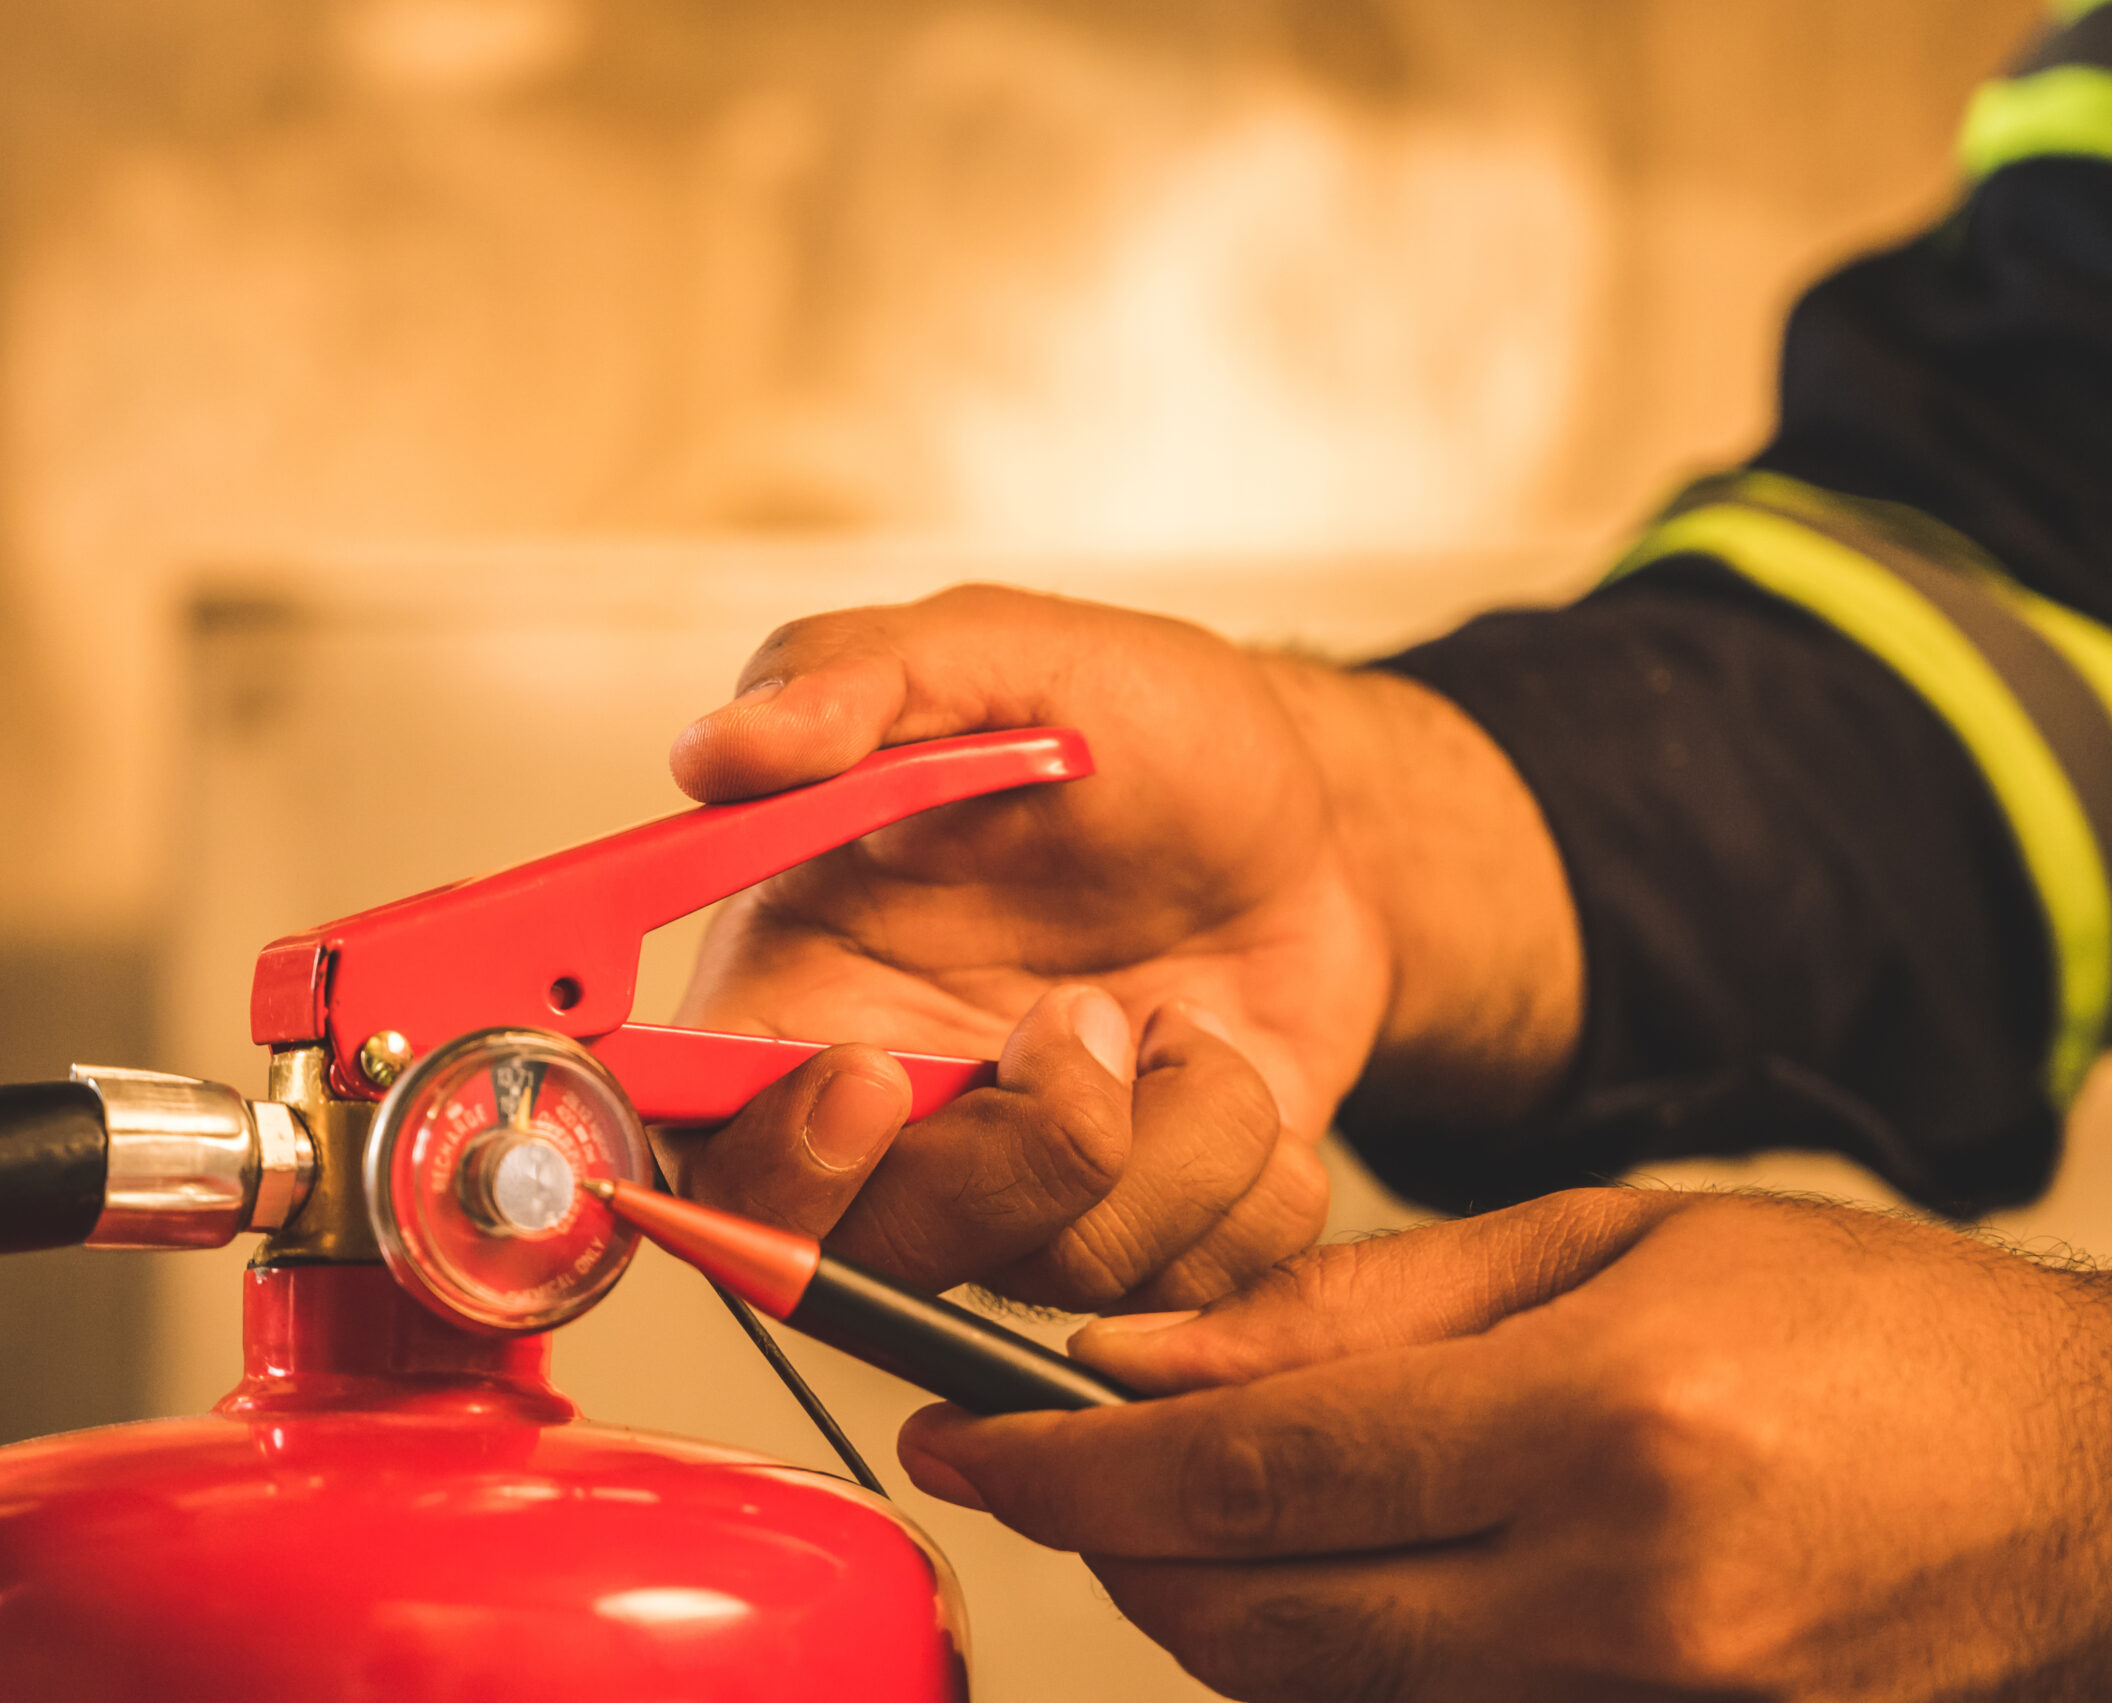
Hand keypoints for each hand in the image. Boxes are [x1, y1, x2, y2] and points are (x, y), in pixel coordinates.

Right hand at [659, 584, 1578, 1307]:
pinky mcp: (1147, 1235)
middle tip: (1088, 1018)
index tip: (873, 1077)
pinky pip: (1197, 1290)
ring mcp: (1021, 1195)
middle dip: (1013, 1158)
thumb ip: (850, 679)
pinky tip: (1236, 1072)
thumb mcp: (1000, 656)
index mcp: (802, 995)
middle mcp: (897, 1121)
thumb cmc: (1135, 730)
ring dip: (1170, 1141)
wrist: (1306, 813)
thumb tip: (717, 748)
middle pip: (876, 1259)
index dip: (769, 1161)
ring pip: (1060, 1277)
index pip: (704, 1147)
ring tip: (1183, 1018)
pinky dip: (1252, 1183)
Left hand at [897, 1189, 2111, 1701]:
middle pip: (1258, 1621)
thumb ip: (1355, 1310)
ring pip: (1321, 1695)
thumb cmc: (1856, 1321)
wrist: (2078, 1478)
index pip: (1253, 1470)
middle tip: (1044, 1467)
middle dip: (1110, 1553)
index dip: (1073, 1467)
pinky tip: (1330, 1568)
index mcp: (1599, 1424)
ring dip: (1208, 1606)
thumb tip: (1143, 1350)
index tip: (966, 1440)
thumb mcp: (1601, 1244)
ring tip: (1179, 1501)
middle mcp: (1620, 1593)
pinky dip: (1333, 1660)